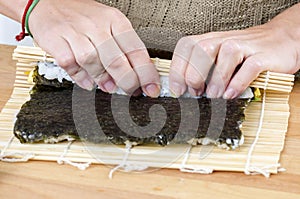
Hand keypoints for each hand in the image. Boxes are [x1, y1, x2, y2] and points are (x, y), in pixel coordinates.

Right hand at [28, 0, 159, 96]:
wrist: (51, 3)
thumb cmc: (85, 17)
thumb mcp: (110, 25)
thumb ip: (123, 48)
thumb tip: (138, 76)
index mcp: (115, 20)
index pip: (136, 50)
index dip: (146, 73)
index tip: (151, 88)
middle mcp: (97, 25)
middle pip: (116, 60)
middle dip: (128, 81)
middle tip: (132, 91)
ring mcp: (75, 32)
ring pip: (92, 62)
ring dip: (103, 79)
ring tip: (110, 87)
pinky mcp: (56, 39)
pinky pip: (70, 63)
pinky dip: (80, 77)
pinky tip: (88, 83)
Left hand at [169, 4, 299, 98]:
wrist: (280, 40)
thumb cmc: (244, 54)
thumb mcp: (219, 57)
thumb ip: (202, 69)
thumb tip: (183, 90)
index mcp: (211, 40)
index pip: (186, 47)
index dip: (178, 69)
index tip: (178, 89)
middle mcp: (225, 40)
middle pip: (201, 50)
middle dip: (194, 76)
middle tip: (197, 93)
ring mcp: (245, 46)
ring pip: (224, 58)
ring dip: (216, 81)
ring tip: (215, 95)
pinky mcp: (262, 56)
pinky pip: (248, 68)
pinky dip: (237, 83)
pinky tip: (231, 94)